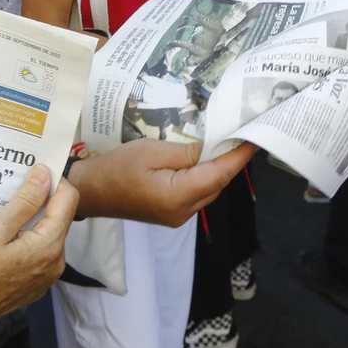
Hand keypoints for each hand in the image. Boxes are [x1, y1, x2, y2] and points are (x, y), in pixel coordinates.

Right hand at [0, 165, 76, 343]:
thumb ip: (25, 201)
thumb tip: (45, 174)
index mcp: (49, 247)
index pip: (69, 200)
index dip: (55, 181)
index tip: (35, 170)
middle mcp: (55, 264)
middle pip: (60, 219)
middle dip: (42, 200)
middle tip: (16, 188)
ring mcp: (46, 278)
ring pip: (49, 237)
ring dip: (34, 221)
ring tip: (7, 212)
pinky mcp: (34, 287)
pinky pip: (39, 255)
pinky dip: (28, 241)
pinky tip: (5, 239)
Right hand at [67, 139, 258, 226]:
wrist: (91, 192)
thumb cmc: (116, 168)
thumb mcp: (151, 151)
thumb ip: (187, 152)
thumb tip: (214, 146)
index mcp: (178, 197)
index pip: (219, 174)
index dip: (240, 156)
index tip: (256, 138)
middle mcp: (183, 212)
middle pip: (217, 183)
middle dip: (231, 159)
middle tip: (241, 132)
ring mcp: (178, 216)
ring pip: (209, 188)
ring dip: (217, 167)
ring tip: (225, 141)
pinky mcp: (172, 213)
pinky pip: (197, 192)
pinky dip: (204, 175)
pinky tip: (204, 158)